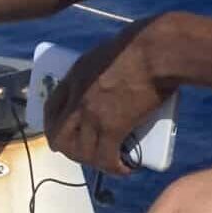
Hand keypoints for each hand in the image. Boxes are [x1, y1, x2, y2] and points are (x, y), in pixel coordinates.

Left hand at [42, 15, 173, 172]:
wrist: (159, 51)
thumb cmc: (145, 44)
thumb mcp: (110, 51)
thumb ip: (103, 68)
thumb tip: (114, 81)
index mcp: (75, 75)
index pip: (51, 107)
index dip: (54, 125)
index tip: (66, 132)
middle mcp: (78, 97)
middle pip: (59, 136)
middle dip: (70, 150)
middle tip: (87, 153)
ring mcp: (93, 114)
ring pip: (81, 152)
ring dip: (94, 162)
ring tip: (109, 162)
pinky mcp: (114, 127)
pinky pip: (106, 157)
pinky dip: (115, 168)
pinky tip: (125, 169)